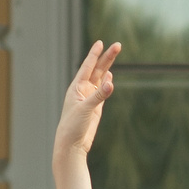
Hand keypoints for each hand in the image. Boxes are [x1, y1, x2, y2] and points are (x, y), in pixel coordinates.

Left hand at [54, 40, 120, 160]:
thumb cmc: (73, 126)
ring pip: (100, 78)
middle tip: (117, 45)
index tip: (101, 42)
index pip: (87, 66)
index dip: (94, 54)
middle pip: (96, 69)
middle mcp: (82, 90)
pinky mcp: (95, 108)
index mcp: (76, 88)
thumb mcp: (87, 109)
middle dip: (106, 57)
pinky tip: (109, 75)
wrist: (71, 145)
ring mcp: (89, 98)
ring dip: (107, 67)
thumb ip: (99, 95)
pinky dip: (106, 82)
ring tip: (114, 53)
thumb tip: (111, 82)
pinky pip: (101, 91)